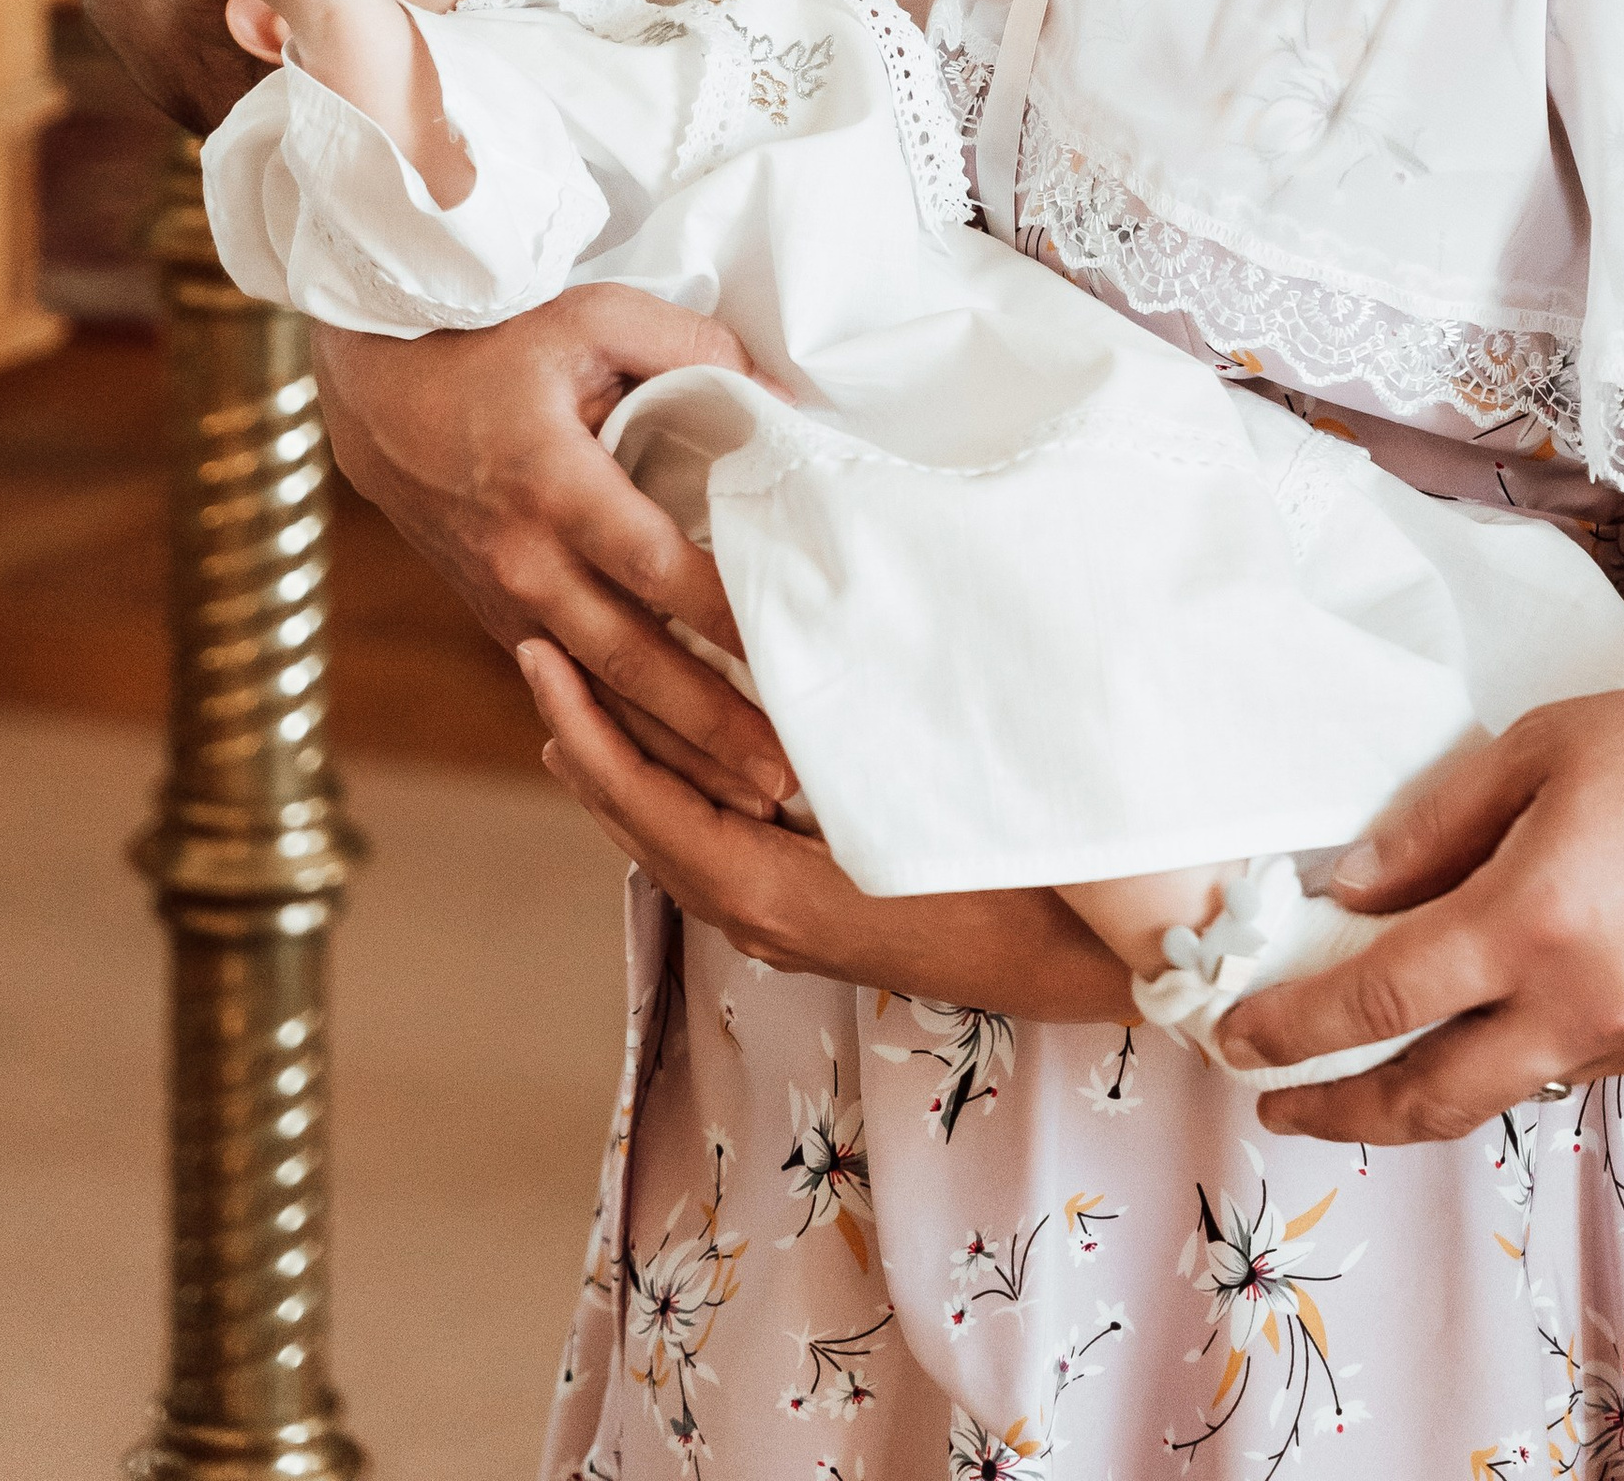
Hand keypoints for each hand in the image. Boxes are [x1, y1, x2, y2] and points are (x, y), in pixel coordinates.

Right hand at [311, 291, 786, 808]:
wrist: (377, 389)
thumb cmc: (496, 341)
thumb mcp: (595, 315)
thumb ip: (692, 350)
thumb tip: (780, 405)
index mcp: (553, 483)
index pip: (656, 566)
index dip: (725, 616)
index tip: (794, 655)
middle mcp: (524, 557)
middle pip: (631, 659)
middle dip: (710, 725)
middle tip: (784, 778)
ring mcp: (504, 596)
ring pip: (599, 693)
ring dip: (672, 751)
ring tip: (748, 798)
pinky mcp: (495, 614)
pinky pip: (568, 686)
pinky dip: (622, 734)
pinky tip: (676, 771)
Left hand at [523, 637, 1133, 1022]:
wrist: (1086, 966)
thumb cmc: (1009, 870)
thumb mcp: (915, 794)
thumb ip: (833, 740)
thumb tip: (767, 660)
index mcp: (765, 887)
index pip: (644, 800)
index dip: (584, 728)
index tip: (537, 657)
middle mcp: (760, 917)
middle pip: (644, 824)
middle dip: (587, 741)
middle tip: (539, 657)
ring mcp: (788, 929)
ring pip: (678, 842)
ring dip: (630, 771)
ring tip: (583, 706)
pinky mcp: (818, 922)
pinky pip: (719, 851)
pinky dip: (680, 800)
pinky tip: (688, 765)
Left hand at [1218, 686, 1623, 1141]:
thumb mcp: (1539, 751)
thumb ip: (1435, 824)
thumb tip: (1352, 887)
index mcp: (1525, 925)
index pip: (1376, 1003)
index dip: (1293, 1029)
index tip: (1238, 1037)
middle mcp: (1571, 1009)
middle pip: (1425, 1100)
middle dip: (1338, 1114)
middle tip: (1279, 1106)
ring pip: (1500, 1091)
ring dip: (1425, 1091)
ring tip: (1375, 1067)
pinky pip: (1571, 1066)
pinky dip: (1517, 1053)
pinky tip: (1501, 1018)